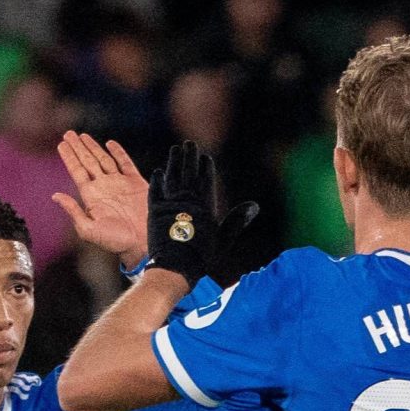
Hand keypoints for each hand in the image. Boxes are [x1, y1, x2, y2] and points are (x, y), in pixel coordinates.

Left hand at [53, 132, 149, 263]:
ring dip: (93, 147)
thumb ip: (73, 211)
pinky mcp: (135, 183)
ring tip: (82, 136)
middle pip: (87, 162)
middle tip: (68, 133)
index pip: (77, 171)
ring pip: (103, 159)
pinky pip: (125, 163)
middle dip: (78, 148)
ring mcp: (119, 184)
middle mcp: (104, 187)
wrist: (143, 243)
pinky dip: (118, 152)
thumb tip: (55, 196)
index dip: (69, 157)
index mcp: (92, 196)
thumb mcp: (89, 229)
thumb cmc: (116, 241)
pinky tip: (109, 143)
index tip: (61, 144)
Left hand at [144, 141, 257, 283]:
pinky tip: (158, 172)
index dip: (205, 166)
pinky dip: (158, 181)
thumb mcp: (224, 239)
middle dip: (189, 157)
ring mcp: (170, 204)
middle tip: (188, 143)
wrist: (175, 267)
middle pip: (188, 173)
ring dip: (173, 162)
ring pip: (172, 177)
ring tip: (175, 150)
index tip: (204, 156)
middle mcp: (187, 200)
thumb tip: (254, 205)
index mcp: (205, 206)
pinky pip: (156, 191)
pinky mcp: (155, 211)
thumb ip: (237, 220)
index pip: (205, 180)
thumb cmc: (202, 257)